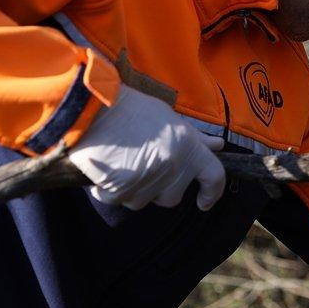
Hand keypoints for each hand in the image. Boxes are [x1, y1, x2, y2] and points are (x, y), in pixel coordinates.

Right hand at [68, 86, 225, 210]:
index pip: (213, 176)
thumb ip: (194, 137)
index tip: (204, 202)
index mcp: (188, 145)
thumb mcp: (168, 117)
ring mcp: (148, 176)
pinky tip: (103, 171)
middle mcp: (173, 163)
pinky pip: (117, 199)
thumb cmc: (129, 108)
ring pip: (143, 201)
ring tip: (121, 164)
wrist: (91, 105)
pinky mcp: (121, 186)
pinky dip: (108, 191)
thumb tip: (217, 146)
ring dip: (133, 190)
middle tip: (143, 168)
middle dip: (160, 190)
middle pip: (173, 197)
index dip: (212, 193)